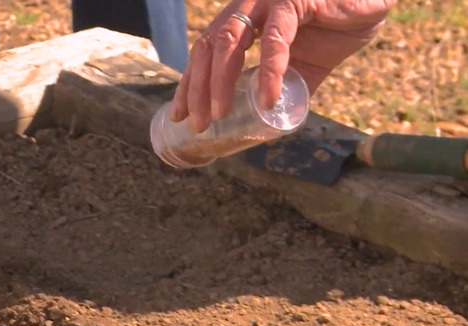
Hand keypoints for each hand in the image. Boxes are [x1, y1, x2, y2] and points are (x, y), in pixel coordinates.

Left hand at [170, 0, 395, 132]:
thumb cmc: (336, 23)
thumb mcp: (304, 64)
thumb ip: (284, 85)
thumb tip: (268, 120)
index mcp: (243, 19)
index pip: (205, 53)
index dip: (189, 83)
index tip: (179, 115)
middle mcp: (248, 6)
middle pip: (208, 48)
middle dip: (198, 88)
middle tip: (197, 123)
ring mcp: (268, 1)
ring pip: (230, 41)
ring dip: (220, 80)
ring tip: (220, 114)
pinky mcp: (295, 1)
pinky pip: (276, 40)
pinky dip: (269, 71)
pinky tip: (267, 98)